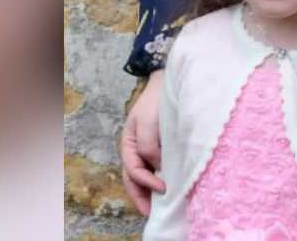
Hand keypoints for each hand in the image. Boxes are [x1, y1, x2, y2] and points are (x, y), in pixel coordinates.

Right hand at [120, 69, 166, 215]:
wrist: (167, 83)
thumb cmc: (156, 101)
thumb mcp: (148, 122)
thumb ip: (148, 145)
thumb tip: (156, 166)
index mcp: (128, 144)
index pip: (134, 169)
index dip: (146, 181)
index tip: (163, 188)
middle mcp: (135, 150)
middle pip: (133, 178)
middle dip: (141, 196)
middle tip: (151, 212)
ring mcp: (146, 150)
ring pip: (142, 176)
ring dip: (147, 191)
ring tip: (157, 207)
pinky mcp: (158, 148)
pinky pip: (154, 168)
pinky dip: (156, 180)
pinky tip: (165, 188)